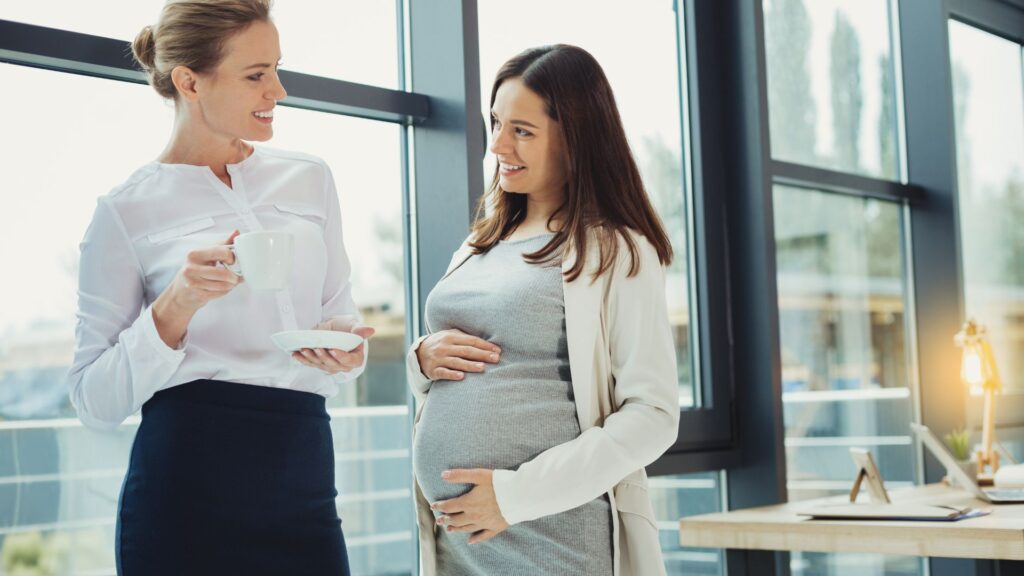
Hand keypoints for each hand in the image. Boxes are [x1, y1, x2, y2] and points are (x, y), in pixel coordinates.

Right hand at [153, 230, 242, 347]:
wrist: (180, 292)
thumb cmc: (196, 270)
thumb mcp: (206, 255)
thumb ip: (222, 244)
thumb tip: (236, 231)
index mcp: (194, 254)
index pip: (222, 252)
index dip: (232, 257)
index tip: (233, 261)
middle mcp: (191, 268)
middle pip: (223, 273)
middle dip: (235, 276)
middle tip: (238, 276)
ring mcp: (193, 283)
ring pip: (224, 285)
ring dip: (232, 284)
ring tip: (232, 282)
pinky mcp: (198, 295)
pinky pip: (220, 293)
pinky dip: (226, 291)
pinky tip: (223, 288)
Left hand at [292, 323, 375, 374]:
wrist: (335, 328)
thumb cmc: (347, 327)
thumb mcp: (354, 325)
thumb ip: (360, 330)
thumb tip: (370, 330)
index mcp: (356, 357)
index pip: (350, 361)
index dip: (342, 357)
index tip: (333, 350)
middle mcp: (343, 365)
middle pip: (333, 365)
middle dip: (323, 357)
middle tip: (316, 348)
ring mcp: (330, 366)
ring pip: (321, 365)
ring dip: (311, 358)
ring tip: (304, 350)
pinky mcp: (319, 364)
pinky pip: (311, 364)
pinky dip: (303, 360)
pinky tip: (296, 354)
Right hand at [416, 329, 500, 380]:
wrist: (418, 354)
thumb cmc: (441, 344)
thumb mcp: (450, 336)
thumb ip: (465, 337)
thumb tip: (487, 343)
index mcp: (450, 337)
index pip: (471, 341)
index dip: (485, 345)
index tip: (498, 350)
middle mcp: (444, 347)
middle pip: (466, 351)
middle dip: (482, 355)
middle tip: (496, 359)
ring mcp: (438, 359)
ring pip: (456, 362)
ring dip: (470, 365)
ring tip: (483, 368)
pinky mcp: (433, 370)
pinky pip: (444, 373)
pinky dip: (452, 374)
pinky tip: (461, 376)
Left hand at [431, 469, 508, 543]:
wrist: (519, 496)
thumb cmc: (499, 483)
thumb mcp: (479, 475)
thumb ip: (460, 475)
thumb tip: (443, 474)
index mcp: (468, 503)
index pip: (449, 506)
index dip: (440, 506)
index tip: (433, 506)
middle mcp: (474, 515)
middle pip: (455, 519)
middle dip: (445, 519)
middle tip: (438, 520)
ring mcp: (484, 523)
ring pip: (466, 528)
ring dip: (456, 529)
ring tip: (449, 530)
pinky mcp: (495, 527)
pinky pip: (483, 535)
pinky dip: (475, 539)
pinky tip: (470, 541)